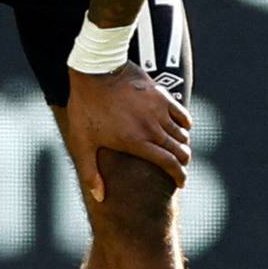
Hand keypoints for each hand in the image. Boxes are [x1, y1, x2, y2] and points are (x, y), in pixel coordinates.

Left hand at [65, 64, 190, 202]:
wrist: (96, 71)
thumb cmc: (86, 107)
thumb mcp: (82, 142)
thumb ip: (90, 172)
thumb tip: (100, 197)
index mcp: (137, 142)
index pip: (169, 164)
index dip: (179, 176)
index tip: (180, 183)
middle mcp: (152, 128)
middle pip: (181, 150)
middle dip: (184, 162)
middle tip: (180, 168)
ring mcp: (159, 110)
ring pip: (183, 134)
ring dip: (183, 144)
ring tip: (178, 150)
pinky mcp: (161, 95)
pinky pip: (182, 114)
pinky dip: (185, 124)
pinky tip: (181, 128)